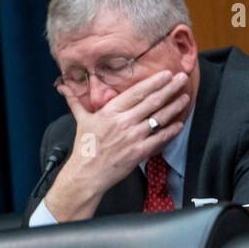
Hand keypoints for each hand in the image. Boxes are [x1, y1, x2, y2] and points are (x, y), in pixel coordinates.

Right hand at [45, 69, 191, 220]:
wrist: (87, 173)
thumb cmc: (85, 147)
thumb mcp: (81, 120)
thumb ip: (76, 101)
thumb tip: (63, 86)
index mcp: (110, 111)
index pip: (137, 92)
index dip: (154, 81)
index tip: (166, 73)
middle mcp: (124, 122)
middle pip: (152, 101)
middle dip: (170, 88)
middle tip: (182, 79)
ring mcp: (133, 137)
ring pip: (159, 118)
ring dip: (174, 107)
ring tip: (185, 97)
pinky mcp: (139, 152)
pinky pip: (159, 139)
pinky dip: (171, 131)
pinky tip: (180, 123)